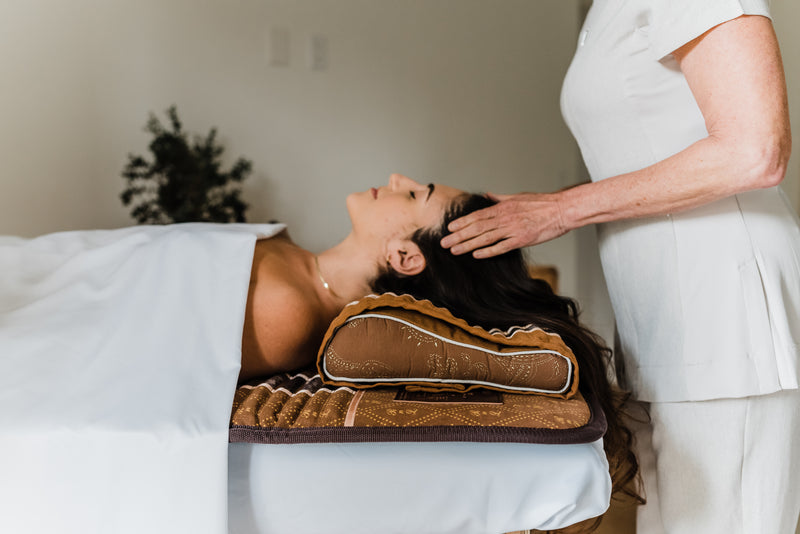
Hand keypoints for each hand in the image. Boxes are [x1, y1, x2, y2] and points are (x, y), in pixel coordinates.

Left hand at [440, 192, 567, 257]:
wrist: (561, 209)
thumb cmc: (541, 203)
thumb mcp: (518, 197)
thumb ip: (500, 198)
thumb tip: (487, 195)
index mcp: (502, 207)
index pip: (477, 215)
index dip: (462, 222)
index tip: (449, 228)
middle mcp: (504, 217)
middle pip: (476, 228)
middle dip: (458, 236)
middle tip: (444, 243)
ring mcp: (512, 229)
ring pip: (485, 238)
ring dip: (467, 244)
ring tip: (454, 250)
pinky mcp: (522, 239)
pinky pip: (501, 247)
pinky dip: (488, 251)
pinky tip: (476, 255)